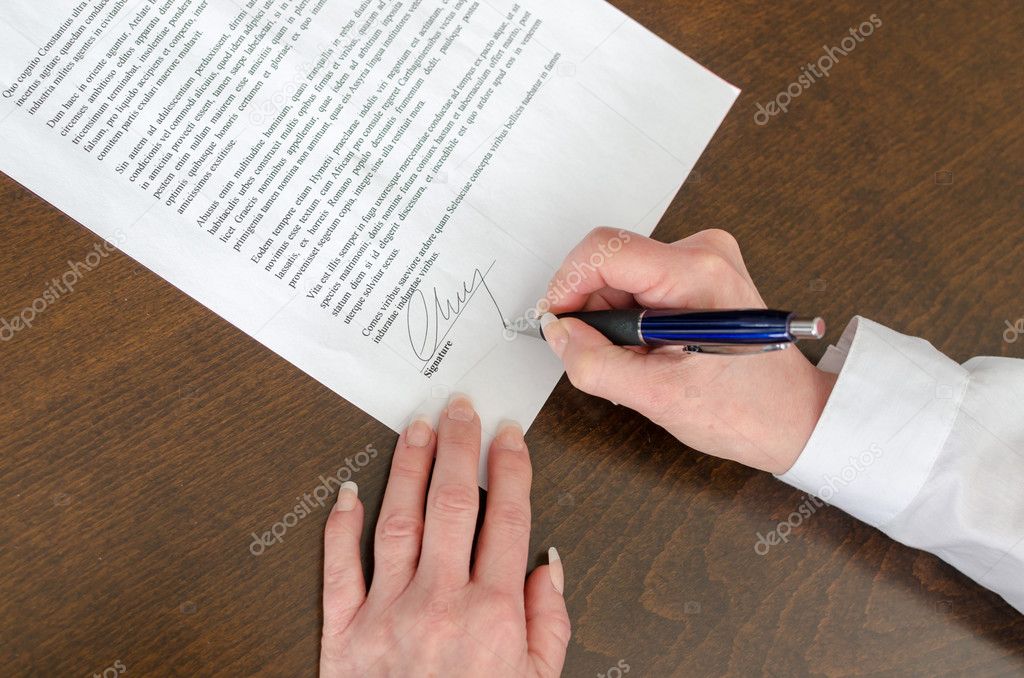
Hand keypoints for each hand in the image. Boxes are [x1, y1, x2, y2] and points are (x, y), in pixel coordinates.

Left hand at [319, 395, 570, 676]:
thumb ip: (549, 622)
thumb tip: (547, 563)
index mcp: (493, 616)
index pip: (507, 518)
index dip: (510, 468)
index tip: (508, 437)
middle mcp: (440, 605)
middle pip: (453, 505)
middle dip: (459, 448)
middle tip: (460, 410)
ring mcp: (388, 615)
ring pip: (399, 521)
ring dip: (408, 468)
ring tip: (416, 430)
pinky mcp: (344, 634)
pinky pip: (339, 568)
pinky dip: (341, 527)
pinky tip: (349, 493)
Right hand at [539, 228, 836, 474]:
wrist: (795, 417)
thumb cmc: (746, 409)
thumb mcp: (657, 397)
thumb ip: (596, 364)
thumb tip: (559, 334)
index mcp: (697, 275)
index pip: (604, 251)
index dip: (567, 285)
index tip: (556, 321)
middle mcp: (703, 253)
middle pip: (611, 263)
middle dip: (594, 311)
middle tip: (609, 357)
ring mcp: (704, 259)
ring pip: (622, 276)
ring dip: (615, 319)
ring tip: (641, 360)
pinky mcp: (701, 271)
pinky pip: (640, 284)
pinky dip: (632, 318)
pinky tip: (652, 349)